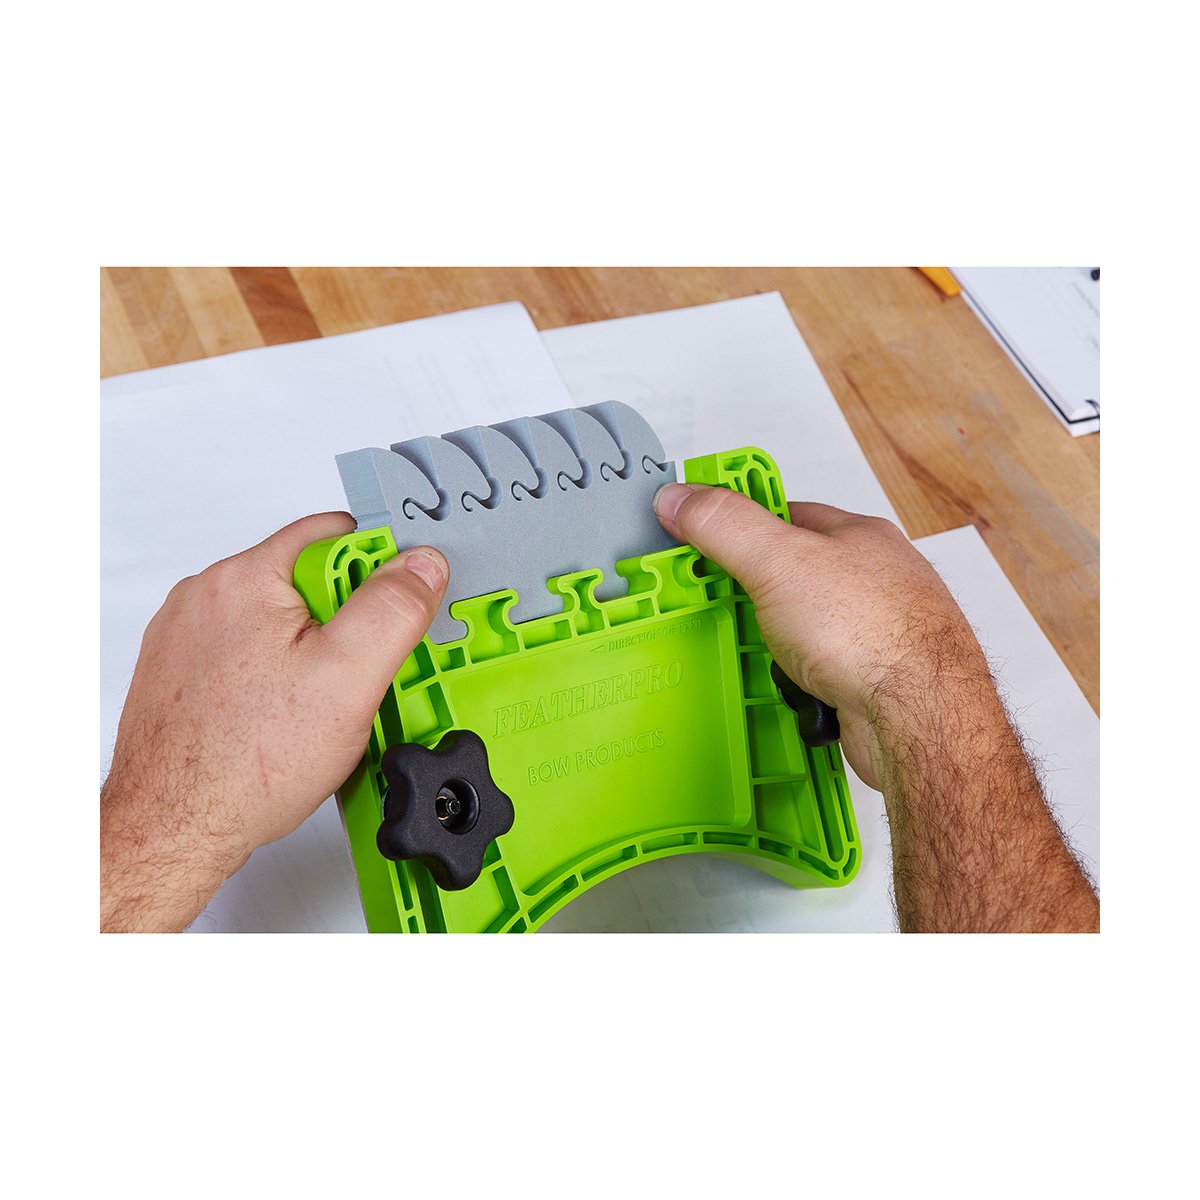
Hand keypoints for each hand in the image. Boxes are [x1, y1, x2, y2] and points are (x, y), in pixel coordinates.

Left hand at [100, 513, 447, 931]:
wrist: (172, 830)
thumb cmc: (243, 765)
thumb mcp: (348, 680)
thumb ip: (392, 609)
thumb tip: (421, 563)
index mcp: (245, 578)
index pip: (334, 534)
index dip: (378, 572)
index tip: (392, 615)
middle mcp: (207, 595)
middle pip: (307, 578)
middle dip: (344, 621)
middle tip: (355, 675)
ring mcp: (187, 633)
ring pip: (277, 618)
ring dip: (309, 651)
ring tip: (317, 705)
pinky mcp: (181, 669)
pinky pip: (246, 650)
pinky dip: (274, 675)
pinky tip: (284, 716)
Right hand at [653, 484, 990, 789]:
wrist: (920, 718)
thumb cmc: (873, 634)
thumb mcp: (778, 561)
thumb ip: (726, 526)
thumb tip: (683, 497)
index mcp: (857, 537)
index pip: (785, 512)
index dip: (740, 520)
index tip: (701, 528)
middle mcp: (872, 581)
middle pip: (793, 574)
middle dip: (754, 592)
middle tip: (721, 600)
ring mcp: (876, 632)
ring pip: (804, 629)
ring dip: (778, 646)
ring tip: (766, 652)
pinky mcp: (872, 679)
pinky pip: (818, 674)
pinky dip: (799, 685)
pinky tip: (794, 689)